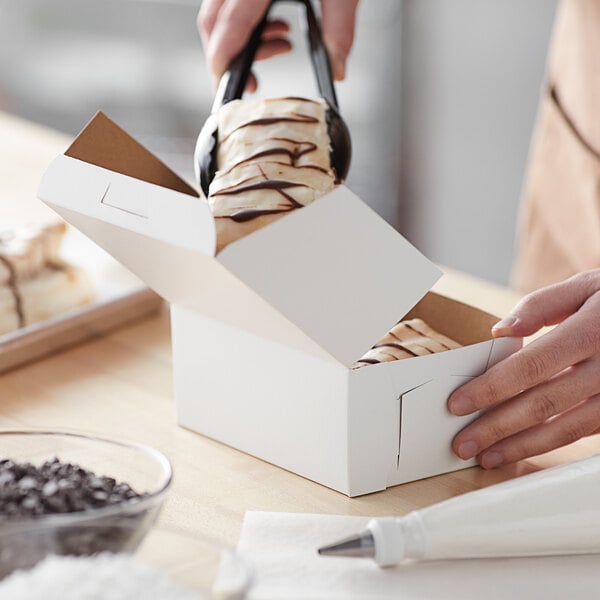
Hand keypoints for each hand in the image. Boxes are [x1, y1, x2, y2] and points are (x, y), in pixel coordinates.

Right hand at [198, 0, 358, 90]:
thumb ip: (340, 27)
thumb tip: (337, 68)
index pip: (225, 32)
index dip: (222, 67)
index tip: (230, 89)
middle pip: (212, 25)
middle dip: (229, 58)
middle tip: (256, 79)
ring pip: (218, 12)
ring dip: (243, 39)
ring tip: (283, 43)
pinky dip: (248, 20)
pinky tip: (279, 22)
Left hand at [448, 270, 599, 468]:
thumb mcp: (587, 286)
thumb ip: (541, 305)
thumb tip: (499, 331)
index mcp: (593, 331)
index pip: (533, 366)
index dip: (493, 387)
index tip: (457, 403)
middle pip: (545, 403)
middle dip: (498, 426)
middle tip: (463, 443)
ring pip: (568, 428)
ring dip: (523, 446)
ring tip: (487, 457)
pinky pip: (586, 433)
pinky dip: (551, 444)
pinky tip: (524, 449)